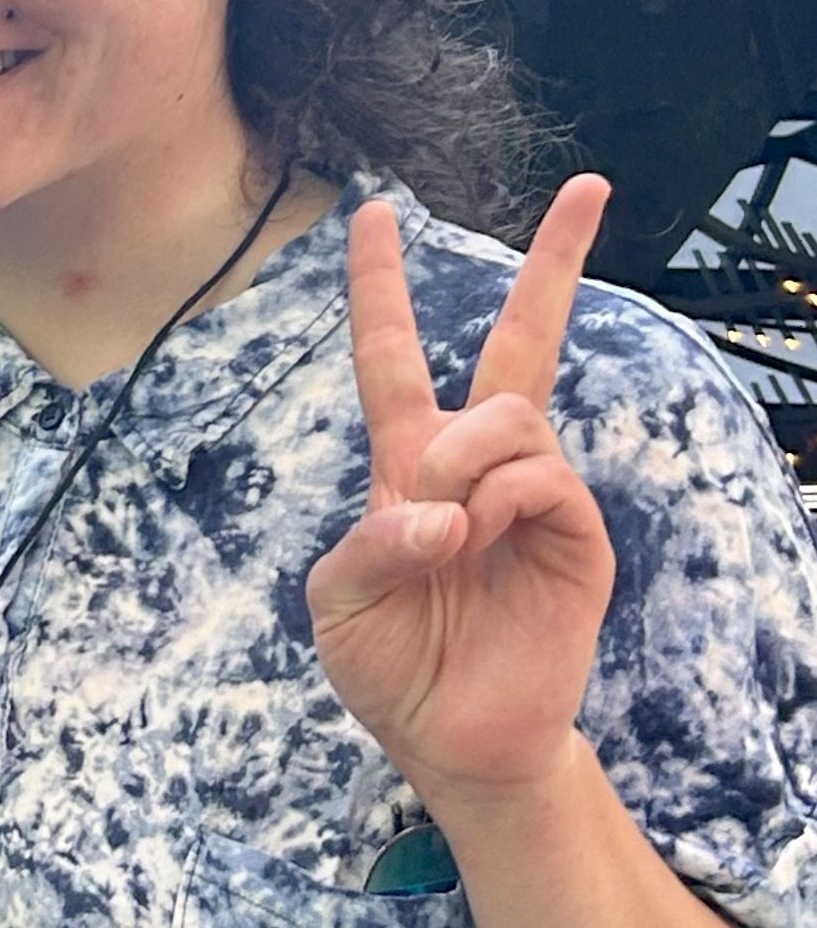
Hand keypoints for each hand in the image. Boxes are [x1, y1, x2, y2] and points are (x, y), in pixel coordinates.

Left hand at [305, 176, 615, 802]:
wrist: (453, 740)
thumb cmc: (389, 666)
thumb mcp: (337, 602)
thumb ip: (367, 545)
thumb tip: (443, 511)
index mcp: (409, 467)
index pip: (391, 358)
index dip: (381, 288)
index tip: (373, 213)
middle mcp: (477, 467)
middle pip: (518, 344)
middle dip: (554, 263)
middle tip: (591, 188)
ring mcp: (534, 496)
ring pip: (507, 414)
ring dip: (461, 461)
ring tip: (448, 533)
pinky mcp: (576, 535)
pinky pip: (542, 475)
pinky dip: (500, 502)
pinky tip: (480, 543)